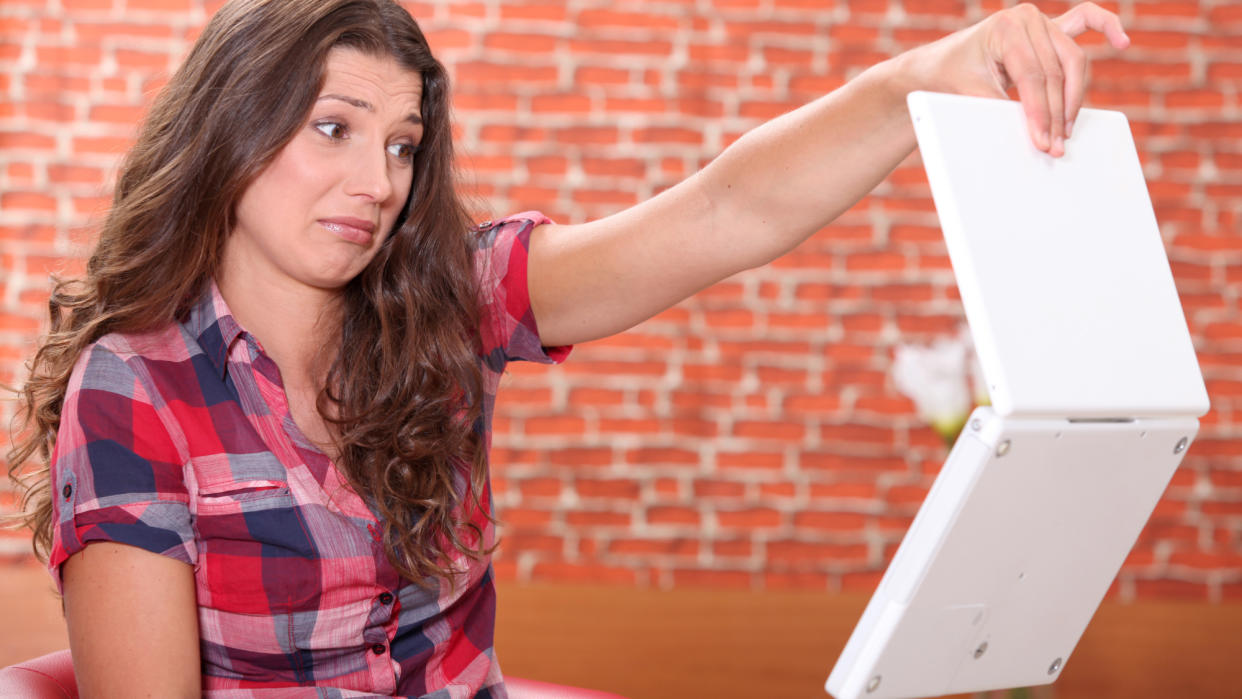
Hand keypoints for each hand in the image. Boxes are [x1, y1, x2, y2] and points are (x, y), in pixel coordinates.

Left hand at [903, 2, 1129, 156]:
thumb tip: (1034, 133)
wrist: (939, 63)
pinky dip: (1106, 27)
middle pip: (1058, 70)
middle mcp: (1028, 18)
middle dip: (1058, 112)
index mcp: (1006, 27)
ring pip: (1074, 60)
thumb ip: (999, 107)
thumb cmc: (951, 74)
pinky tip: (1122, 42)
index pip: (1033, 76)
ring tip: (1067, 129)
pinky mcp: (1051, 28)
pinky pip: (1086, 20)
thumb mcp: (970, 92)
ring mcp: (1042, 21)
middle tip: (1056, 145)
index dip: (1041, 112)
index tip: (1043, 142)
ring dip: (1075, 97)